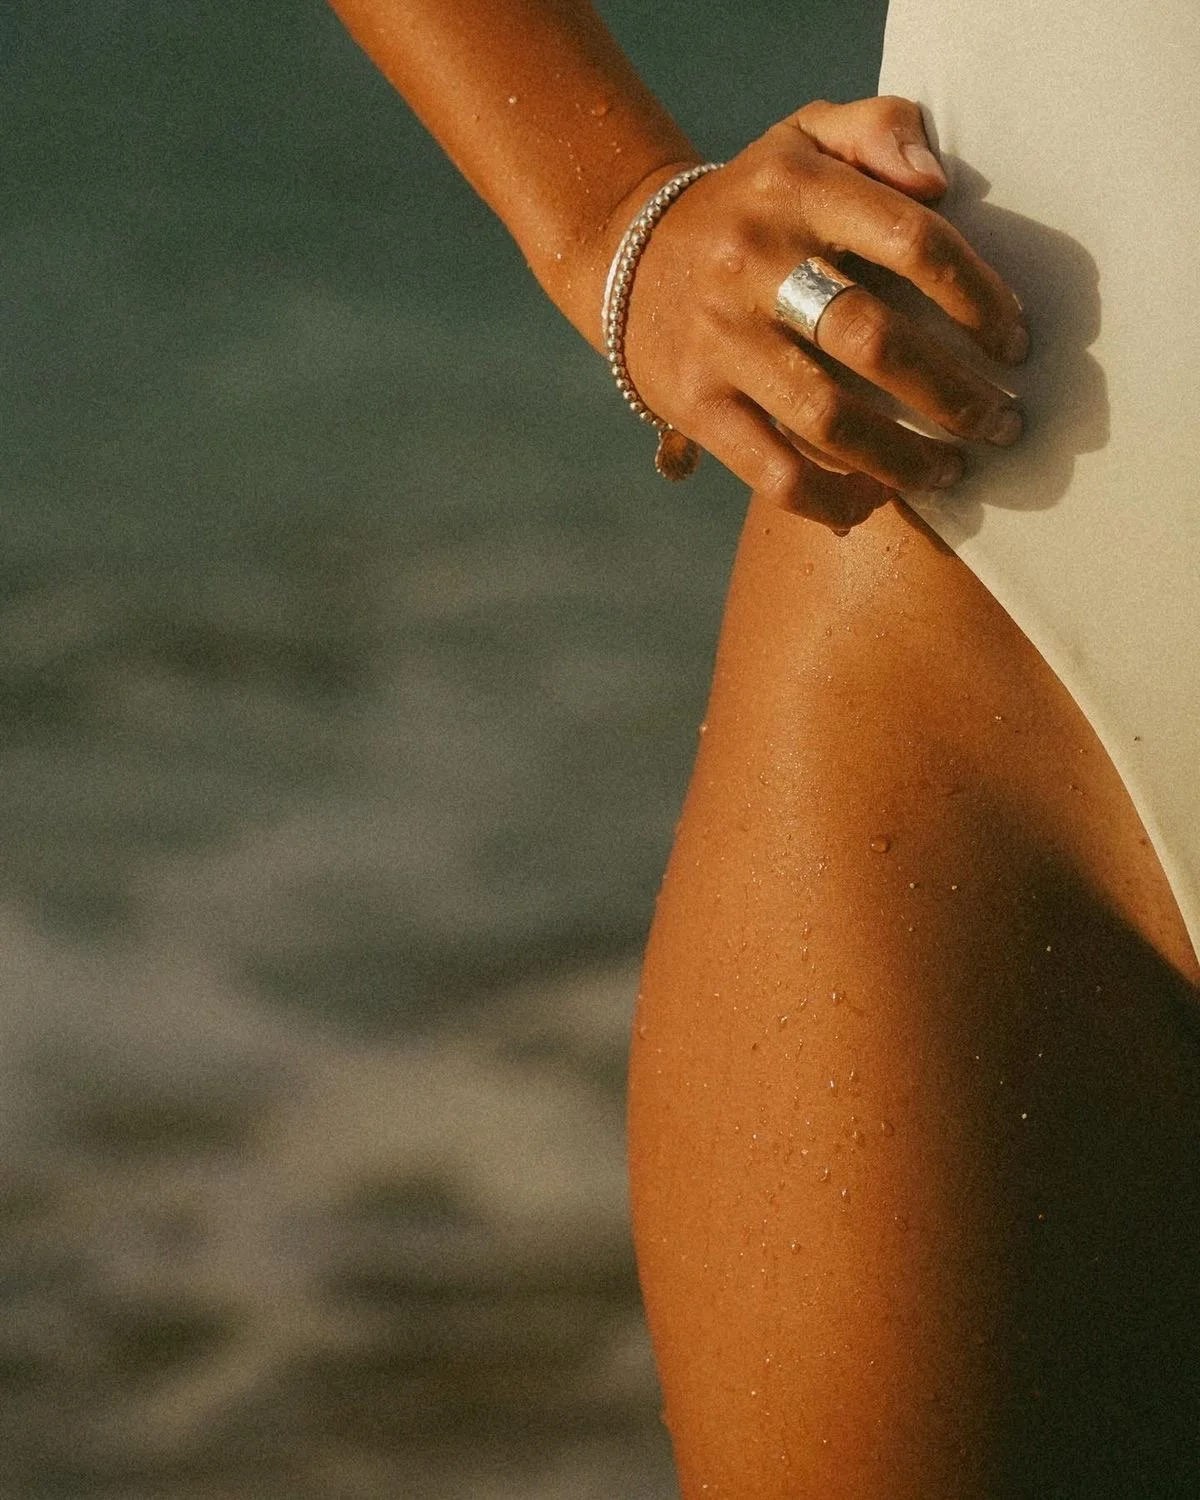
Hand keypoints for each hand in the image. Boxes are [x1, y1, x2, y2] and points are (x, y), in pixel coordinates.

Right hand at [615, 96, 1028, 532]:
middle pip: (874, 339)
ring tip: (950, 472)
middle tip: (1001, 425)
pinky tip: (868, 503)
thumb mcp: (805, 136)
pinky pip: (772, 470)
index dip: (978, 297)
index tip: (1013, 342)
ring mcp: (722, 341)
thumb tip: (939, 180)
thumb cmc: (750, 203)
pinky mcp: (696, 404)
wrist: (624, 252)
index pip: (912, 240)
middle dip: (954, 393)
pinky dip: (829, 499)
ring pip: (828, 417)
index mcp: (796, 192)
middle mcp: (755, 263)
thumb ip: (879, 130)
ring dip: (904, 458)